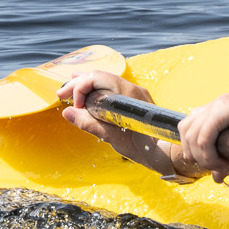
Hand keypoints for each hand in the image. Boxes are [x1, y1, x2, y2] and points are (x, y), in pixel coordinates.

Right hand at [57, 70, 203, 181]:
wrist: (167, 151)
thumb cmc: (143, 147)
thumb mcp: (112, 137)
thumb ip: (89, 124)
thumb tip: (68, 112)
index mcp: (128, 94)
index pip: (97, 78)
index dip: (80, 89)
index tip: (75, 107)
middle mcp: (132, 89)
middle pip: (99, 77)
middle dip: (78, 84)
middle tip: (61, 94)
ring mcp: (134, 93)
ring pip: (105, 81)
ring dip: (86, 85)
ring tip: (69, 88)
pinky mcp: (134, 100)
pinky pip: (111, 89)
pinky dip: (97, 90)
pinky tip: (87, 94)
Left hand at [174, 91, 228, 182]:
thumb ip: (225, 158)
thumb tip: (216, 178)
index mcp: (217, 108)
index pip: (188, 126)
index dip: (192, 147)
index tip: (210, 163)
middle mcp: (215, 103)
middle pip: (185, 130)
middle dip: (194, 153)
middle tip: (214, 166)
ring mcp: (218, 104)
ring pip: (192, 135)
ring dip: (203, 157)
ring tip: (221, 166)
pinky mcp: (224, 110)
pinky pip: (204, 137)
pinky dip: (209, 154)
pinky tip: (223, 162)